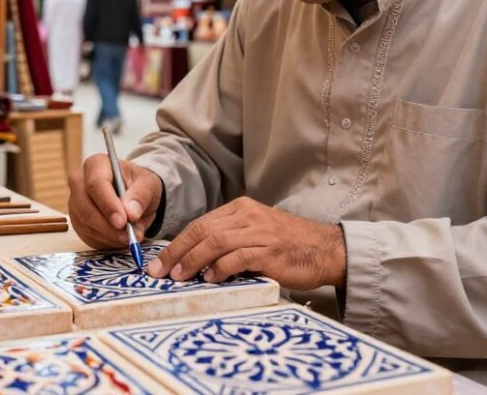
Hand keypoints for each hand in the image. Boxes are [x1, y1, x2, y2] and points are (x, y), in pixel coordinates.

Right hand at [68, 155, 162, 249]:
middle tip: (128, 236)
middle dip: (107, 226)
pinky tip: (119, 239)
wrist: (134, 195)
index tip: (123, 221)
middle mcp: (79, 182)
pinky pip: (87, 236)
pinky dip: (105, 242)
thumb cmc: (138, 184)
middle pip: (85, 207)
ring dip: (109, 236)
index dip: (108, 205)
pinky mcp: (77, 221)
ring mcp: (75, 202)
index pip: (96, 184)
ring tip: (130, 237)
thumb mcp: (148, 184)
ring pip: (85, 225)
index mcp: (96, 164)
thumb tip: (131, 213)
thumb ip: (141, 196)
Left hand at [146, 197, 345, 289]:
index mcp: (240, 208)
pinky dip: (220, 268)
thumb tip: (194, 261)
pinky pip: (237, 257)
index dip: (177, 244)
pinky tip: (210, 278)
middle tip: (160, 271)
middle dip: (177, 252)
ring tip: (179, 277)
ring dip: (192, 260)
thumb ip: (229, 241)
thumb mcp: (256, 234)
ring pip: (215, 242)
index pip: (200, 224)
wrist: (327, 249)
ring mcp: (259, 232)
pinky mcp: (270, 251)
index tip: (160, 262)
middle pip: (202, 231)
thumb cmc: (289, 246)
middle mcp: (248, 216)